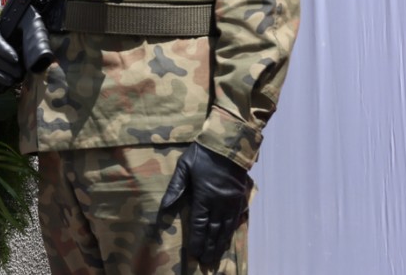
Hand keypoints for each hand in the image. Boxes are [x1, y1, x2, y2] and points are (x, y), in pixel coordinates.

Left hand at [160, 144, 250, 266]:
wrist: (228, 144)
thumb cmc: (202, 154)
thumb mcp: (184, 167)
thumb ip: (175, 188)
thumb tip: (163, 207)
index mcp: (205, 196)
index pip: (199, 223)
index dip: (197, 239)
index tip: (194, 252)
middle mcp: (220, 203)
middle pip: (214, 230)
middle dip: (209, 247)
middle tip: (206, 262)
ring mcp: (232, 202)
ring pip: (227, 228)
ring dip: (221, 243)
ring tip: (216, 256)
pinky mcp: (241, 199)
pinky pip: (237, 219)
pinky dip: (232, 231)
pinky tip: (229, 239)